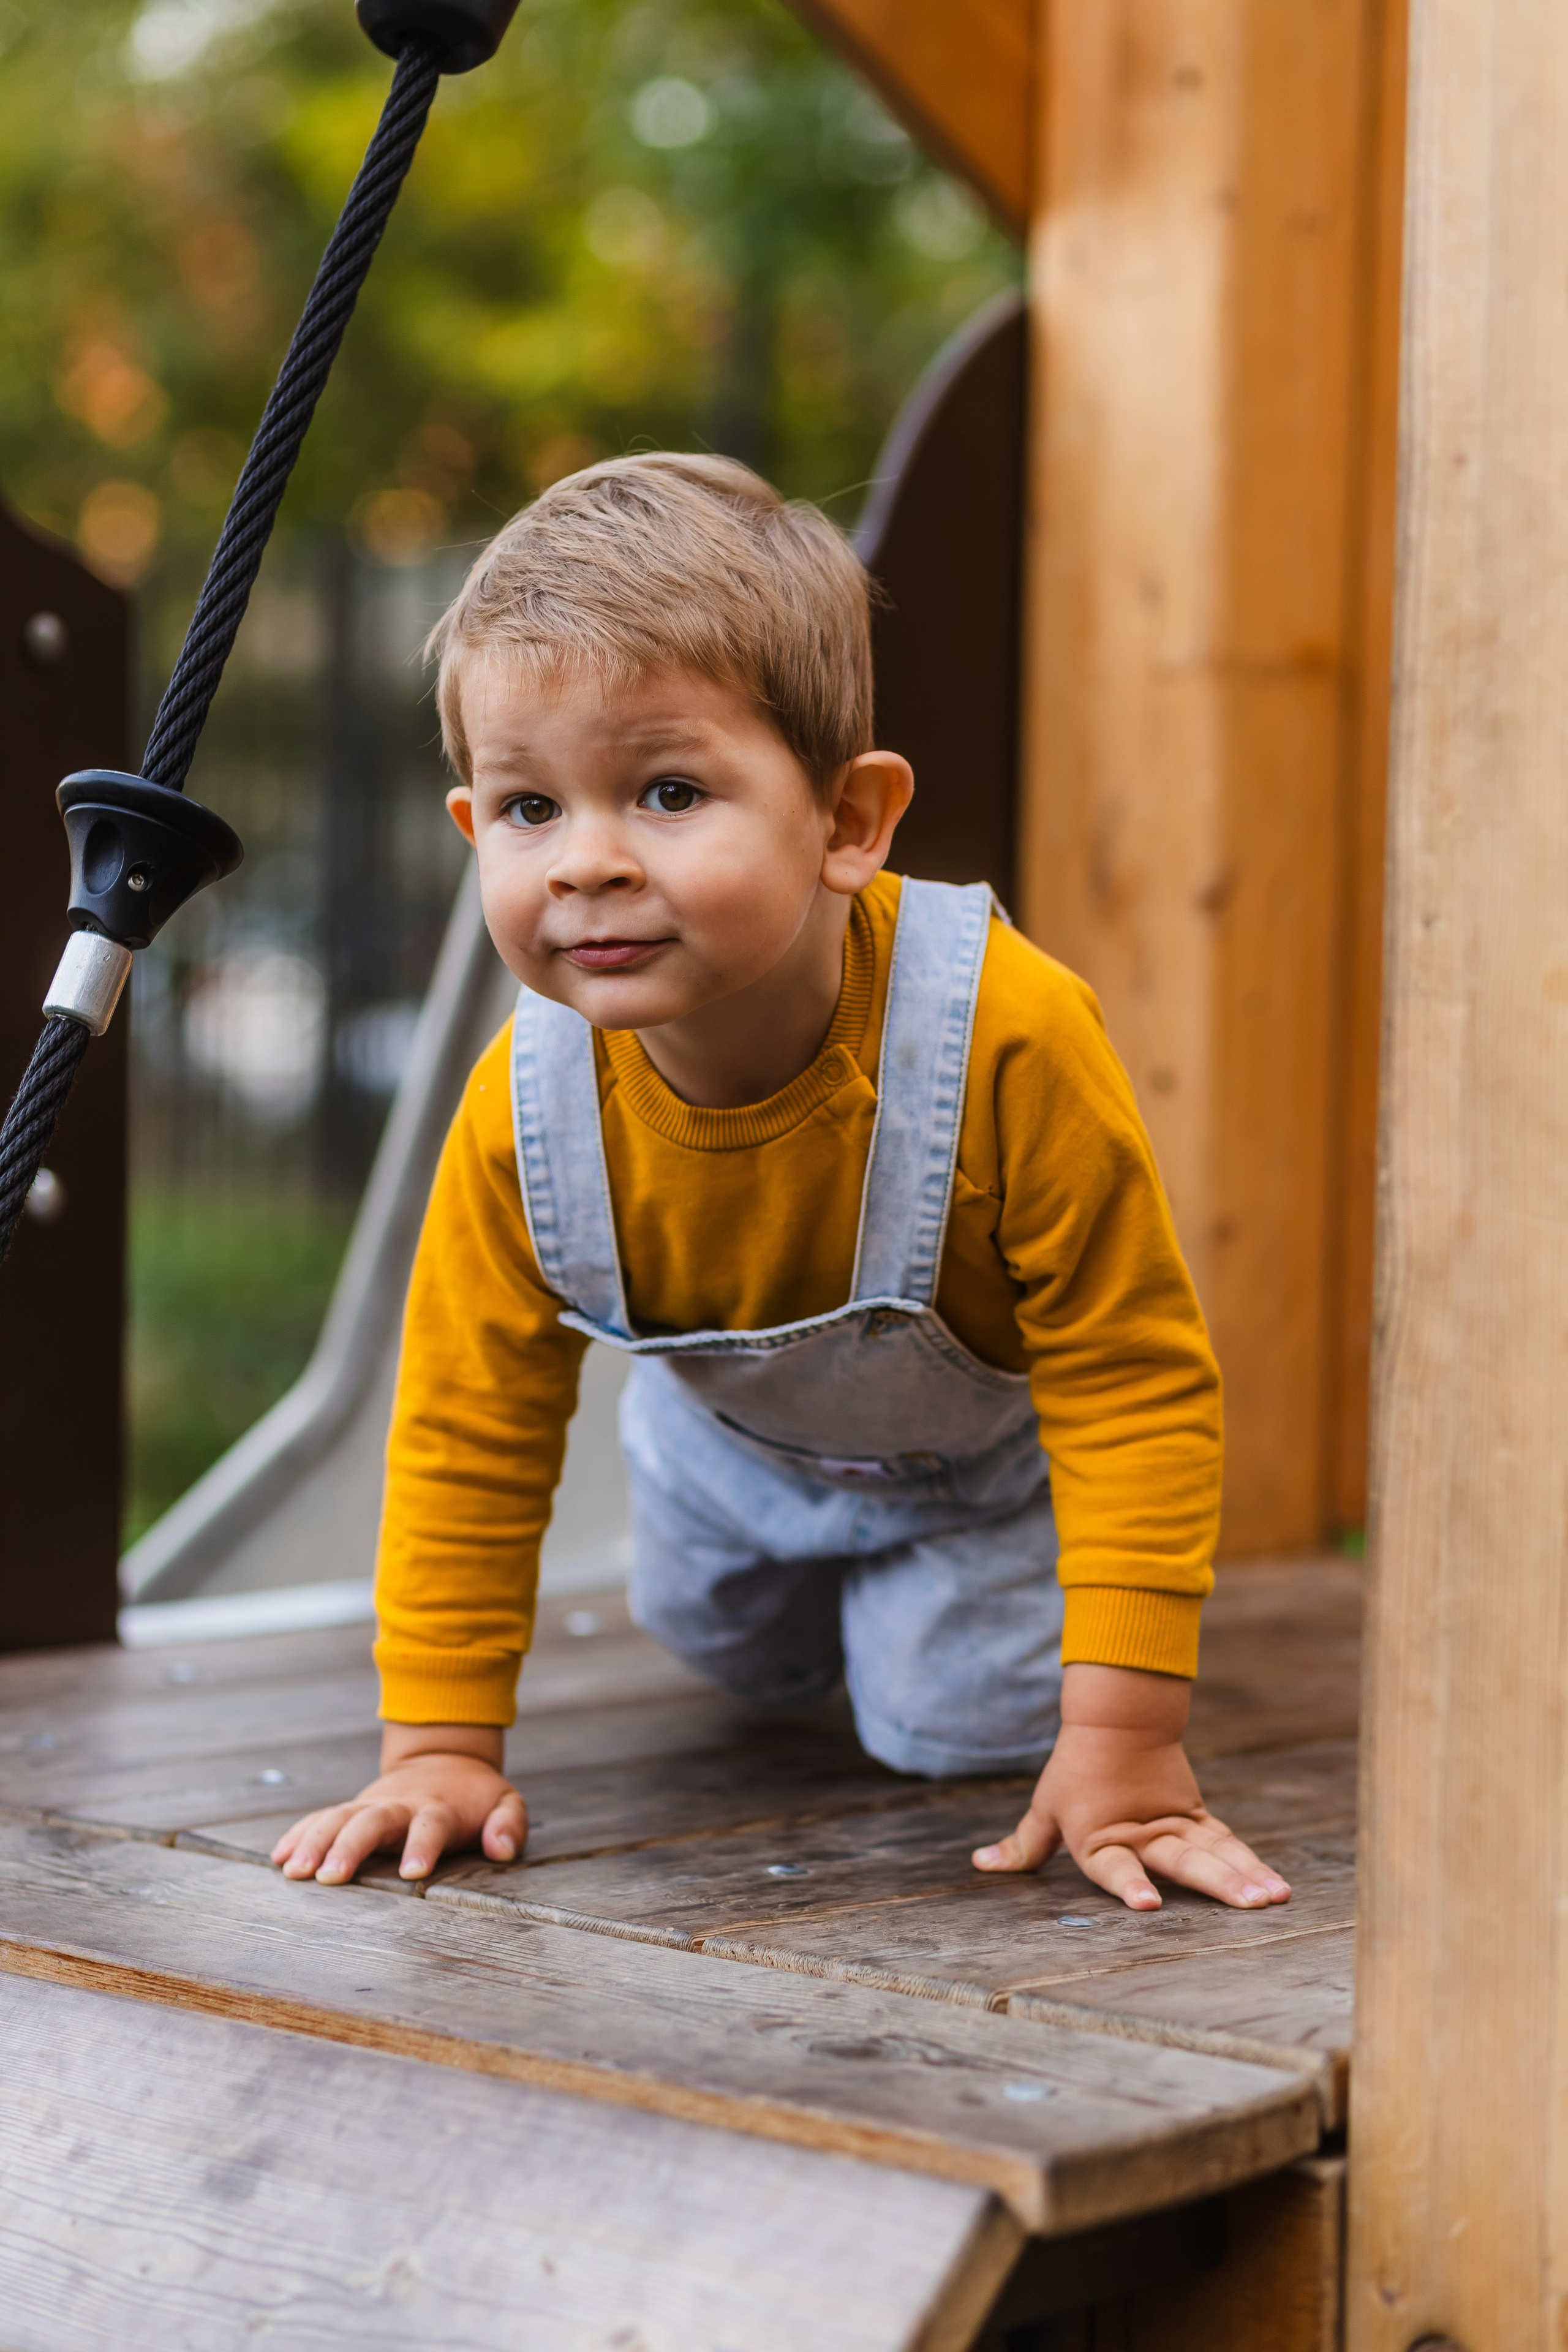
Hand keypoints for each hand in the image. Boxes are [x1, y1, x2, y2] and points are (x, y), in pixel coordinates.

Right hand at [272, 1723, 526, 1885]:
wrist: (444, 1760)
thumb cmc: (476, 1796)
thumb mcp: (506, 1803)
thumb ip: (509, 1824)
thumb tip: (503, 1848)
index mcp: (439, 1808)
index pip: (431, 1826)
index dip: (423, 1847)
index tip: (413, 1873)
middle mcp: (400, 1805)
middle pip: (372, 1822)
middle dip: (350, 1847)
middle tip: (329, 1878)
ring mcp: (371, 1805)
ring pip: (338, 1818)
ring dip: (314, 1843)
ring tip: (293, 1872)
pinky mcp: (352, 1809)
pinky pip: (320, 1818)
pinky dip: (299, 1834)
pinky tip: (279, 1857)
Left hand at [972, 1662, 1291, 1912]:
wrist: (1118, 1717)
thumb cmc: (1076, 1768)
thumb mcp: (1046, 1806)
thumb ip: (1023, 1846)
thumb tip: (981, 1864)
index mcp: (1101, 1838)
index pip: (1115, 1866)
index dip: (1129, 1885)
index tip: (1147, 1905)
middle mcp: (1144, 1835)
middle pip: (1183, 1861)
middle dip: (1217, 1884)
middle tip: (1250, 1904)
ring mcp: (1176, 1825)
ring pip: (1216, 1852)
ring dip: (1246, 1875)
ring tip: (1274, 1899)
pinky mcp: (1196, 1817)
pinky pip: (1227, 1843)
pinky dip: (1252, 1862)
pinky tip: (1277, 1886)